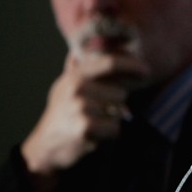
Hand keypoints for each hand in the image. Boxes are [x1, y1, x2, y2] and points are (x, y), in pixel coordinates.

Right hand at [21, 51, 148, 189]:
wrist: (45, 145)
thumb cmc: (62, 111)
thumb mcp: (65, 84)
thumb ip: (78, 66)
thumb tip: (84, 45)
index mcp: (77, 74)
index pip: (111, 62)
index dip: (132, 65)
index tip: (146, 72)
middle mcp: (78, 87)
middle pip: (121, 93)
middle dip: (115, 105)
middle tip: (97, 112)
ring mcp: (80, 107)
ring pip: (119, 112)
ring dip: (111, 120)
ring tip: (93, 122)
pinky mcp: (85, 127)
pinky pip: (115, 128)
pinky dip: (109, 134)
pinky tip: (93, 134)